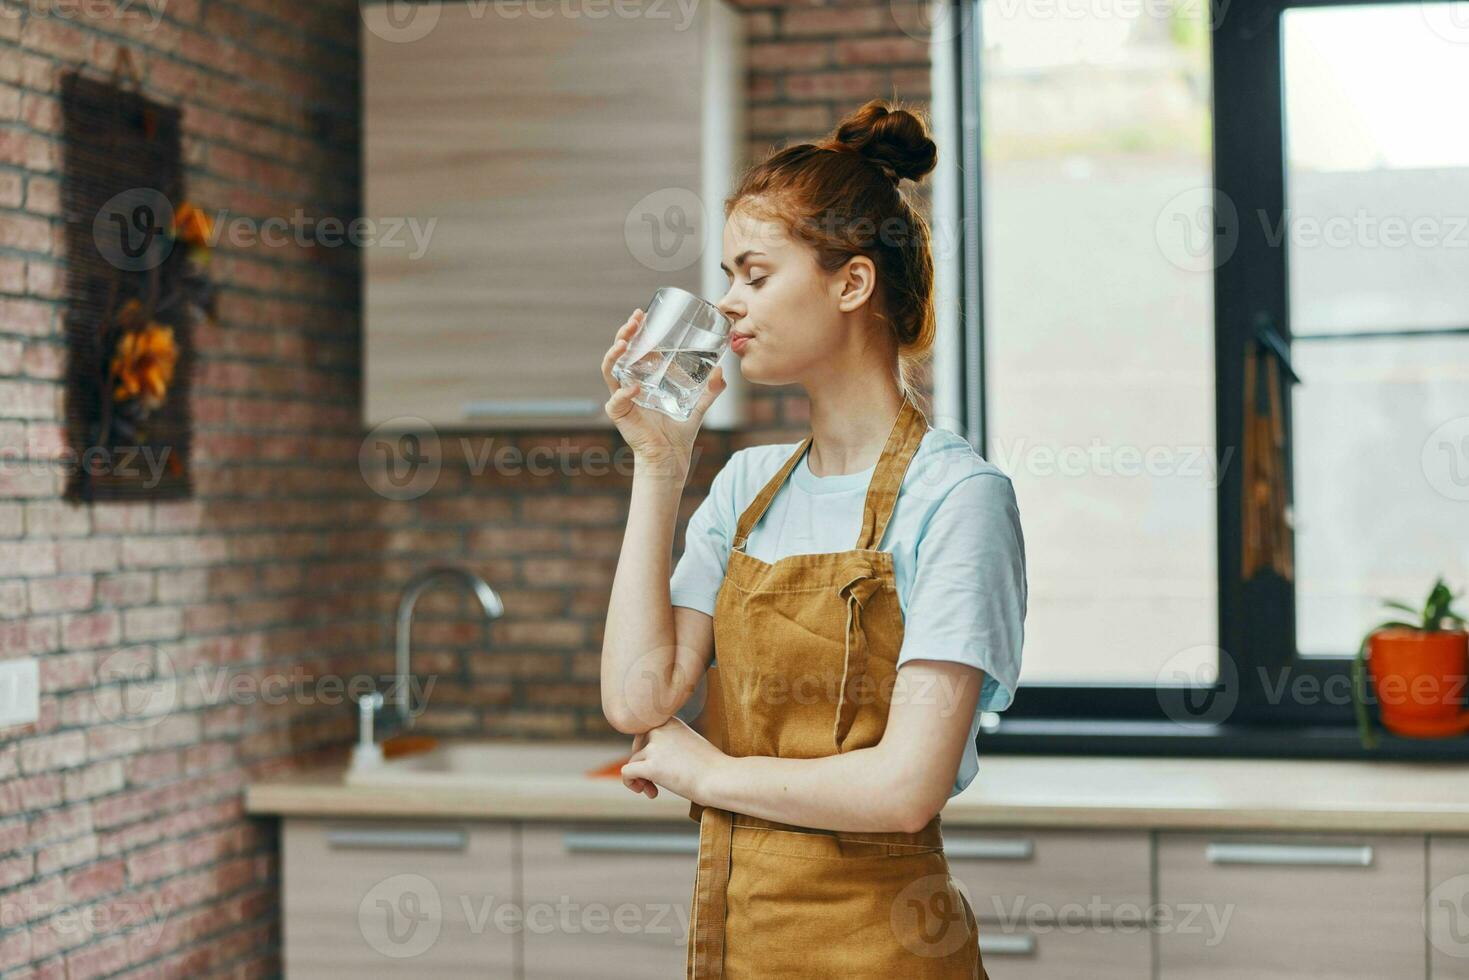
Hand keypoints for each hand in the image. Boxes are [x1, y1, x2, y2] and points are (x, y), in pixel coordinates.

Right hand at [601, 307, 727, 472]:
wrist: (670, 458)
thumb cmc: (678, 433)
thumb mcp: (698, 405)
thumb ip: (711, 389)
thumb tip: (721, 371)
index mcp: (643, 378)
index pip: (635, 349)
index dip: (637, 331)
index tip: (643, 315)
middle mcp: (629, 384)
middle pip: (620, 352)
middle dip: (624, 333)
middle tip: (635, 320)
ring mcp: (622, 397)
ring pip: (610, 369)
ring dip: (615, 354)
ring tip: (624, 343)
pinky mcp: (619, 414)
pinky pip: (616, 400)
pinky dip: (624, 393)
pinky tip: (634, 388)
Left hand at [619, 715, 725, 803]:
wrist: (721, 779)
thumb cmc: (711, 767)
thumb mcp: (689, 744)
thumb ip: (669, 744)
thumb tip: (646, 757)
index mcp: (671, 722)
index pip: (647, 731)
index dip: (648, 749)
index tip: (659, 764)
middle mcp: (660, 730)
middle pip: (637, 745)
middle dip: (641, 763)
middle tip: (652, 781)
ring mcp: (655, 748)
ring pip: (633, 761)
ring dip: (641, 778)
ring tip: (654, 792)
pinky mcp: (651, 766)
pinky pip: (627, 773)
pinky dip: (630, 783)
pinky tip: (646, 792)